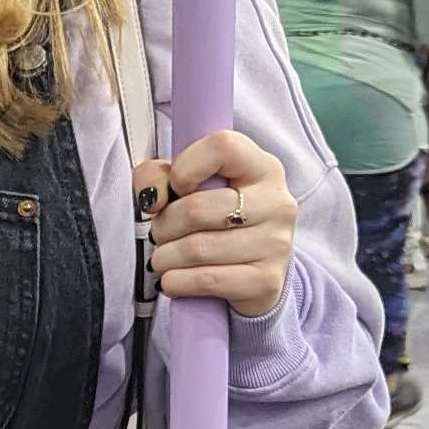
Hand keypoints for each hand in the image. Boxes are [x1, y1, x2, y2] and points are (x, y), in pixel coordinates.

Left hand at [146, 128, 295, 321]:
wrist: (253, 272)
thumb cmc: (216, 220)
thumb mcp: (190, 185)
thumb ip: (158, 175)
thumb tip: (151, 198)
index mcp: (262, 167)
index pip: (222, 146)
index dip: (185, 167)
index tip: (175, 188)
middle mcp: (277, 202)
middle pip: (197, 208)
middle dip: (164, 225)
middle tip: (160, 233)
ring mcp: (276, 244)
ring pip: (198, 249)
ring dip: (165, 257)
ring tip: (163, 258)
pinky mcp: (267, 281)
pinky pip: (207, 280)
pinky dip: (176, 282)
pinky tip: (172, 280)